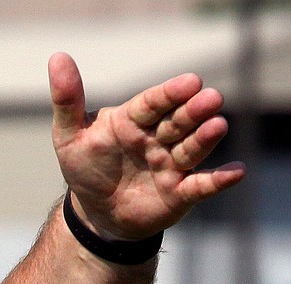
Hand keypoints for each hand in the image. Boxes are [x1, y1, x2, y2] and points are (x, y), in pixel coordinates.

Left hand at [49, 51, 244, 240]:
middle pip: (178, 122)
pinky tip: (236, 170)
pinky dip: (218, 180)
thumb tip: (57, 58)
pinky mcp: (181, 192)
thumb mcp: (69, 136)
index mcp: (135, 119)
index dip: (170, 94)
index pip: (154, 103)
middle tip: (210, 99)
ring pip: (191, 149)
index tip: (189, 82)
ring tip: (217, 126)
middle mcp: (159, 137)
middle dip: (194, 111)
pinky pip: (201, 185)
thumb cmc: (86, 168)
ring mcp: (172, 164)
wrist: (96, 213)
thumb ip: (67, 101)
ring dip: (205, 138)